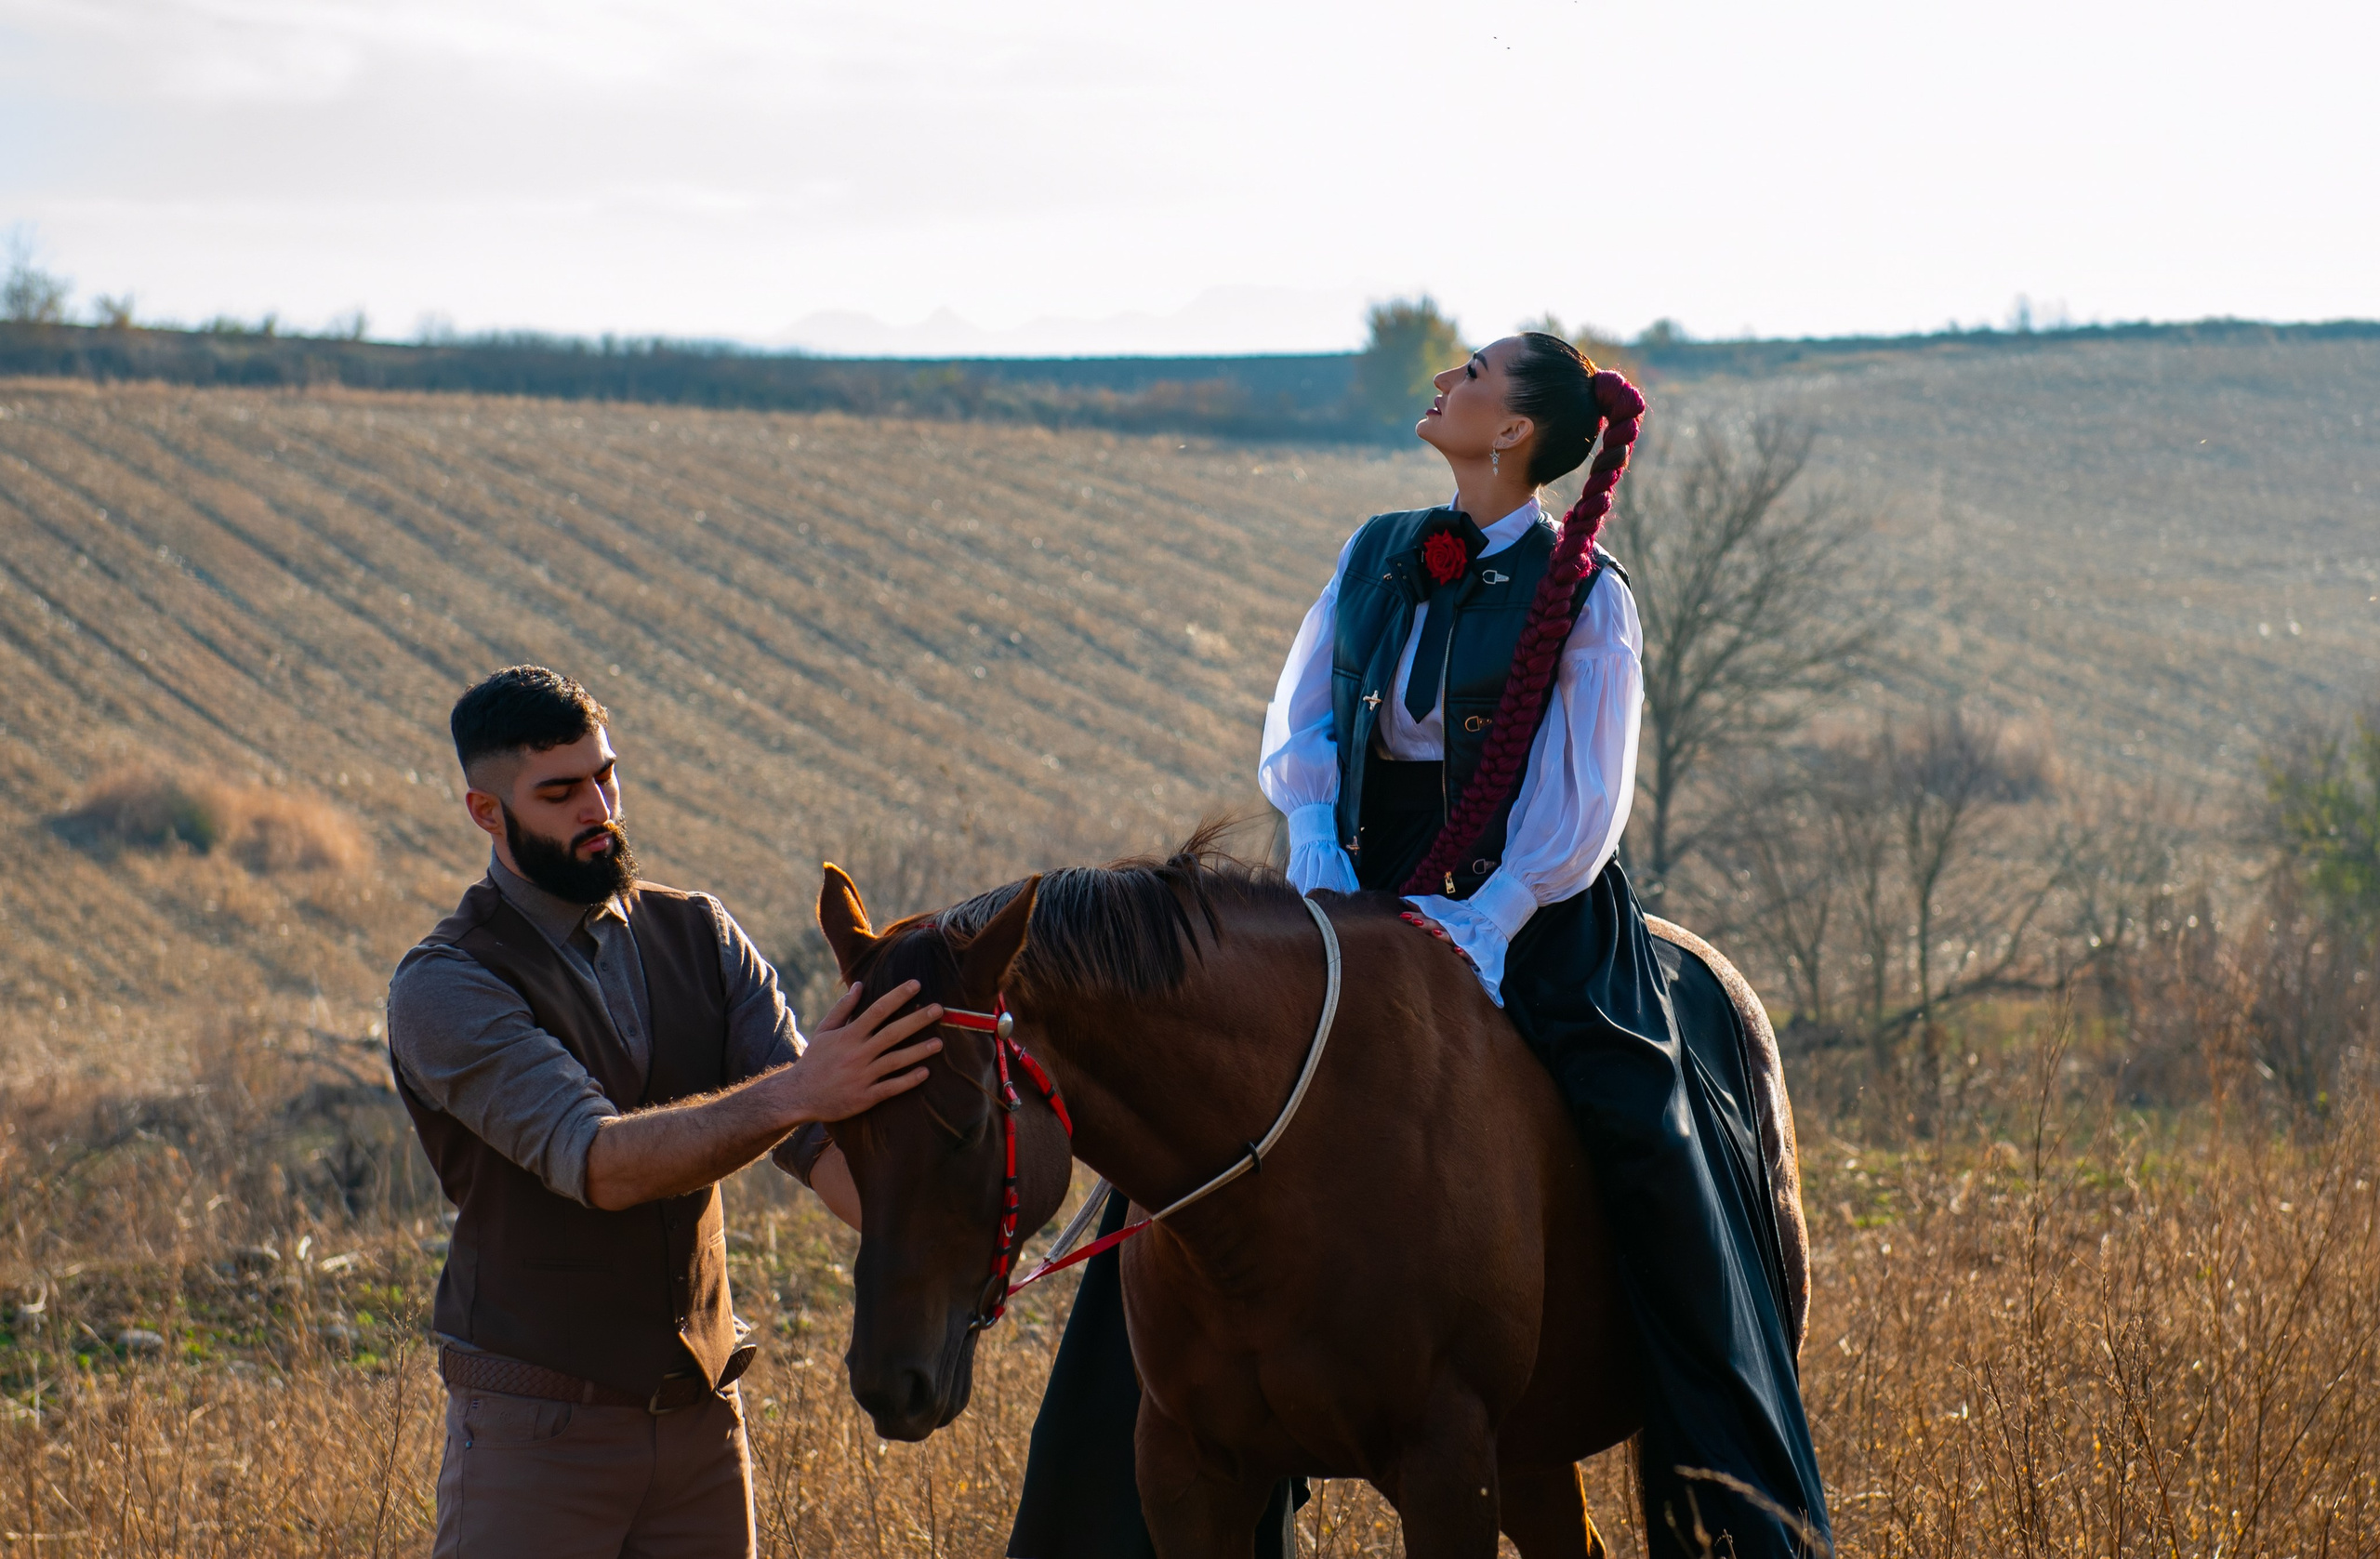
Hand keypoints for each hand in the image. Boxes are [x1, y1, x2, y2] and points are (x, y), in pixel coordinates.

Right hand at [788, 980, 942, 1122]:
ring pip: (896, 1060)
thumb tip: (859, 985)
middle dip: (917, 1020)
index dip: (898, 996)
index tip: (917, 984)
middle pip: (893, 1033)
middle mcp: (858, 1053)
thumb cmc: (814, 1060)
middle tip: (940, 1010)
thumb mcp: (824, 1031)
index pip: (877, 1010)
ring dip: (919, 1051)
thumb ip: (843, 1008)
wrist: (798, 1095)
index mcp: (848, 1035)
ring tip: (940, 1043)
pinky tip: (925, 1072)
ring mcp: (862, 1076)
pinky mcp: (865, 1097)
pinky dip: (908, 1080)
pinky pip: (891, 1087)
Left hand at [1398, 908, 1477, 971]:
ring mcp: (1464, 939)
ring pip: (1453, 937)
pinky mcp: (1475, 951)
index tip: (1403, 915)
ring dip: (1444, 935)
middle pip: (1438, 925)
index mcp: (1444, 921)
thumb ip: (1427, 908)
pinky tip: (1457, 951)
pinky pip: (1470, 953)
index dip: (1417, 916)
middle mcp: (1453, 929)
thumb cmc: (1462, 921)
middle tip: (1414, 922)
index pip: (1429, 917)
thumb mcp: (1445, 912)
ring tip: (1435, 933)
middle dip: (1426, 923)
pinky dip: (1465, 952)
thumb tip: (1406, 900)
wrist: (1492, 922)